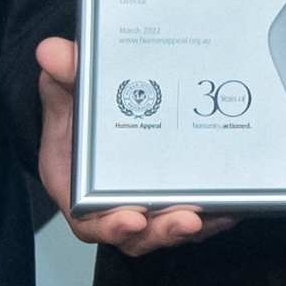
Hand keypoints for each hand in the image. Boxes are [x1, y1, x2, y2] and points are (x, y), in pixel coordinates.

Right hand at [34, 34, 228, 255]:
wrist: (96, 107)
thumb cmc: (76, 110)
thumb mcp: (65, 88)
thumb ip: (63, 74)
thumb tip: (52, 52)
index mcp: (77, 188)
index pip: (91, 220)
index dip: (111, 226)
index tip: (132, 219)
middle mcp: (113, 204)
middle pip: (138, 234)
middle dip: (163, 231)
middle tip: (187, 219)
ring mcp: (147, 204)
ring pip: (169, 229)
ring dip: (194, 227)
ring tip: (217, 212)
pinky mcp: (175, 199)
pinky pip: (196, 218)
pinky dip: (215, 215)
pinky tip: (233, 205)